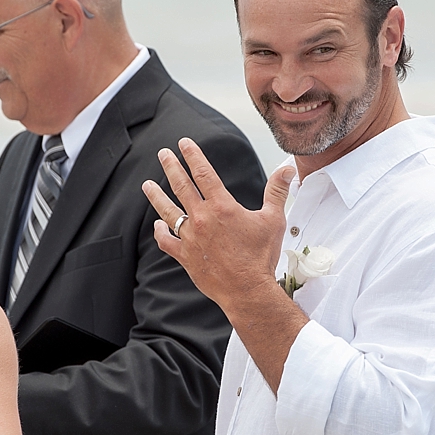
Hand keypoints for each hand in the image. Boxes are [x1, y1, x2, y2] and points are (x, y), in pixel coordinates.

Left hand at [141, 138, 293, 309]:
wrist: (248, 290)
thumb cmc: (261, 257)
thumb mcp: (273, 220)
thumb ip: (276, 192)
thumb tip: (286, 170)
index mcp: (222, 207)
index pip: (204, 173)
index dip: (193, 155)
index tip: (184, 143)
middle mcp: (202, 219)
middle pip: (181, 186)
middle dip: (171, 167)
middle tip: (163, 154)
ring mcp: (191, 238)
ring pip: (168, 211)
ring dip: (156, 196)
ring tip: (147, 184)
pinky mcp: (185, 256)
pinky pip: (166, 241)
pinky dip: (159, 232)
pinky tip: (156, 224)